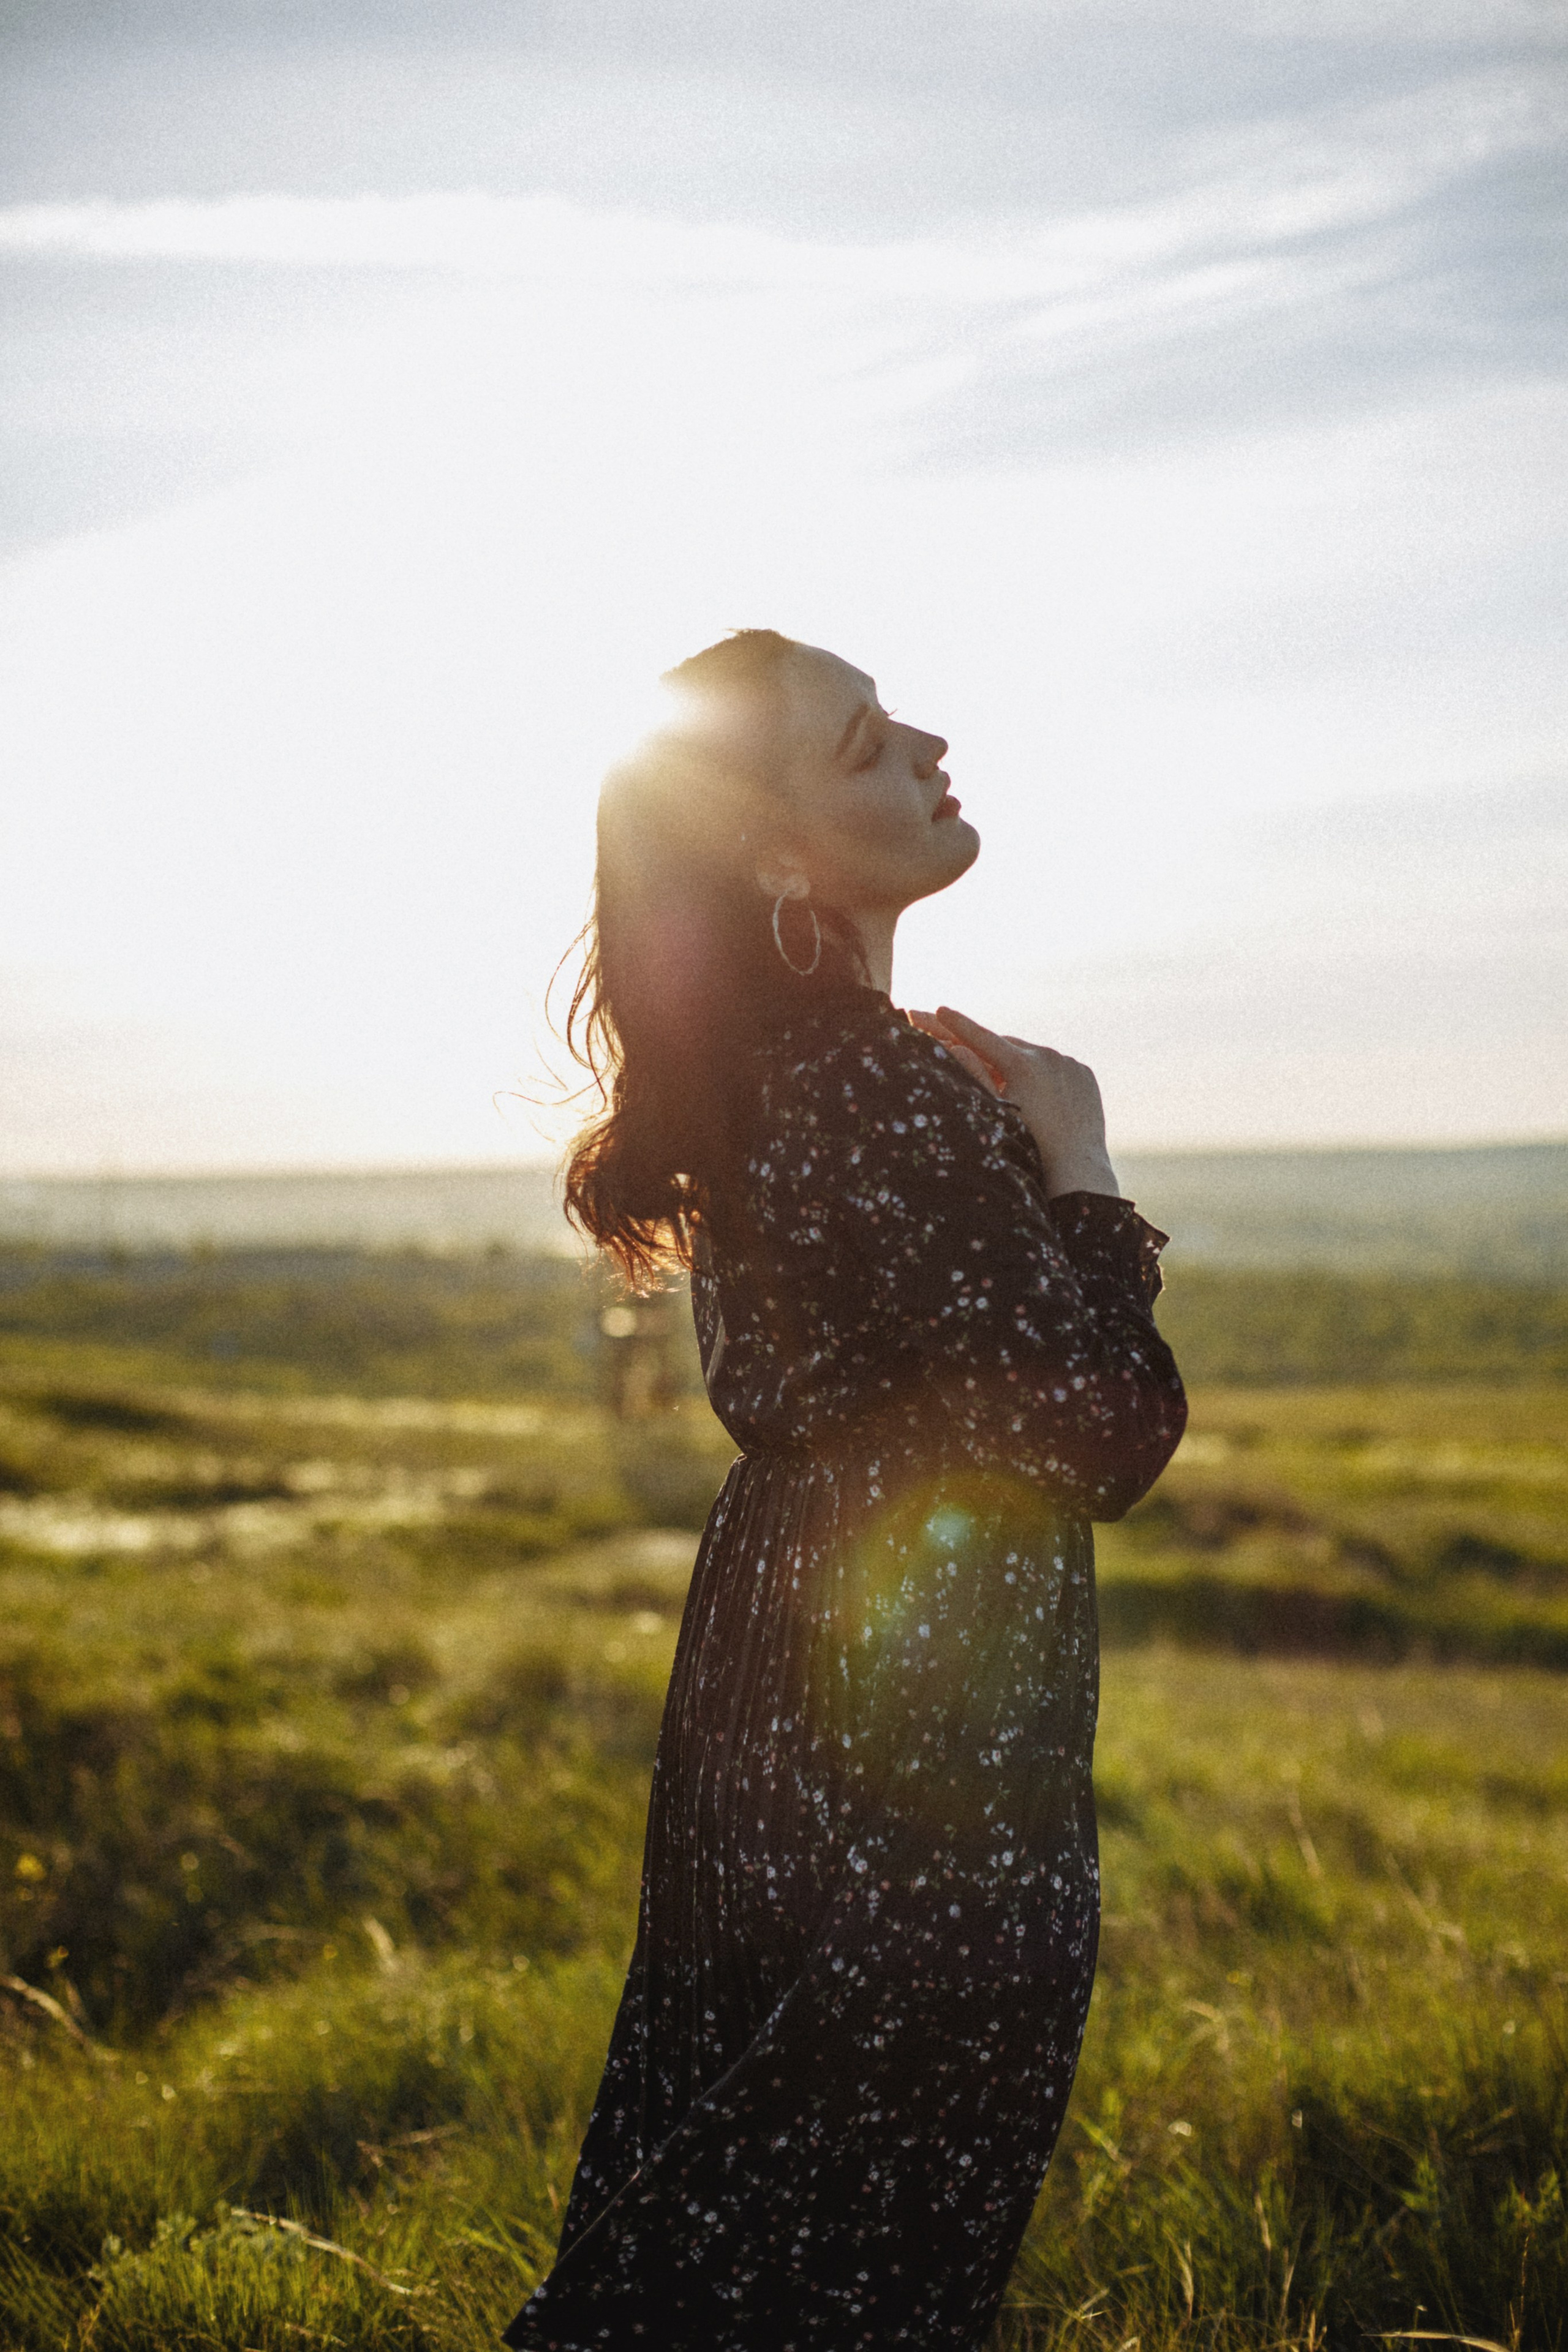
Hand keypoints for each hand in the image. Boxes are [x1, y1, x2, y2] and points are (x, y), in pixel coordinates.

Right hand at [911, 1006, 1121, 1200]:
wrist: (1076, 1167)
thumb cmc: (1027, 1146)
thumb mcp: (994, 1111)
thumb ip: (974, 1076)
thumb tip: (956, 1046)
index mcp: (1022, 1064)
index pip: (982, 1037)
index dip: (957, 1024)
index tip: (940, 1009)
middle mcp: (1048, 1056)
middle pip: (1007, 1046)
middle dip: (984, 1044)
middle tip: (961, 1039)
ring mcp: (1070, 1064)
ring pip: (1033, 1056)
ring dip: (1014, 1061)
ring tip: (999, 1073)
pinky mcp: (1084, 1074)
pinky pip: (1056, 1067)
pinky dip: (1041, 1072)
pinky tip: (1032, 1087)